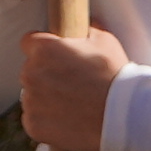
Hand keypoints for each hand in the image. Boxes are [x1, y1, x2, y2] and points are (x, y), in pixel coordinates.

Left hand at [18, 26, 125, 150]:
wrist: (121, 115)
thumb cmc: (114, 76)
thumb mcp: (104, 41)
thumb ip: (84, 30)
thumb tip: (81, 26)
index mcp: (43, 49)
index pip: (29, 42)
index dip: (43, 49)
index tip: (55, 57)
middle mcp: (30, 73)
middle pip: (31, 70)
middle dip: (46, 75)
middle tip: (70, 84)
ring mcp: (30, 101)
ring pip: (32, 96)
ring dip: (46, 98)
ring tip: (72, 104)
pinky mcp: (33, 125)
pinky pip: (33, 119)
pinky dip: (46, 120)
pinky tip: (67, 120)